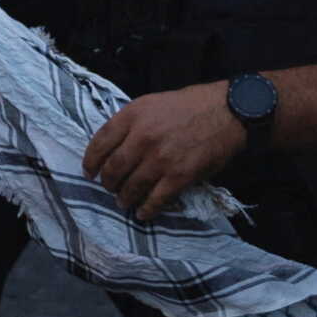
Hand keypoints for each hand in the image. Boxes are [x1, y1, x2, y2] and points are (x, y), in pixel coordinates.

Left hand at [82, 83, 247, 222]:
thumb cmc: (188, 105)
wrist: (226, 111)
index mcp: (132, 116)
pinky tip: (143, 213)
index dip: (90, 162)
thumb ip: (130, 123)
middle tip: (110, 188)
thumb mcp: (150, 103)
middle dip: (108, 183)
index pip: (99, 143)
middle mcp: (142, 137)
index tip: (89, 172)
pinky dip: (147, 210)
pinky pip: (156, 199)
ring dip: (124, 199)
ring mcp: (160, 159)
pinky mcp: (179, 176)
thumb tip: (113, 146)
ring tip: (124, 202)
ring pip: (131, 187)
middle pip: (113, 169)